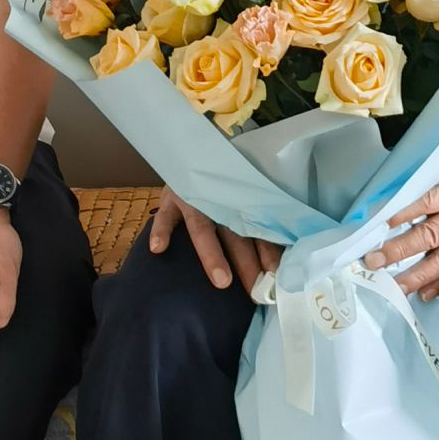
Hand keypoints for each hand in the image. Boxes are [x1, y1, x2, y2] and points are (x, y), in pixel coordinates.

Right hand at [149, 188, 279, 295]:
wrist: (194, 150)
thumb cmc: (224, 180)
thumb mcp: (241, 193)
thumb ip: (256, 219)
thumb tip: (279, 255)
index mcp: (242, 204)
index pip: (258, 231)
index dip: (268, 253)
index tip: (276, 276)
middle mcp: (221, 202)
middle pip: (236, 235)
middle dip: (247, 262)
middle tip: (256, 288)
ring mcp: (194, 199)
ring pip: (203, 228)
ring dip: (212, 254)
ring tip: (222, 280)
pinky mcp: (171, 197)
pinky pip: (165, 216)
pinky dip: (162, 231)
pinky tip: (159, 248)